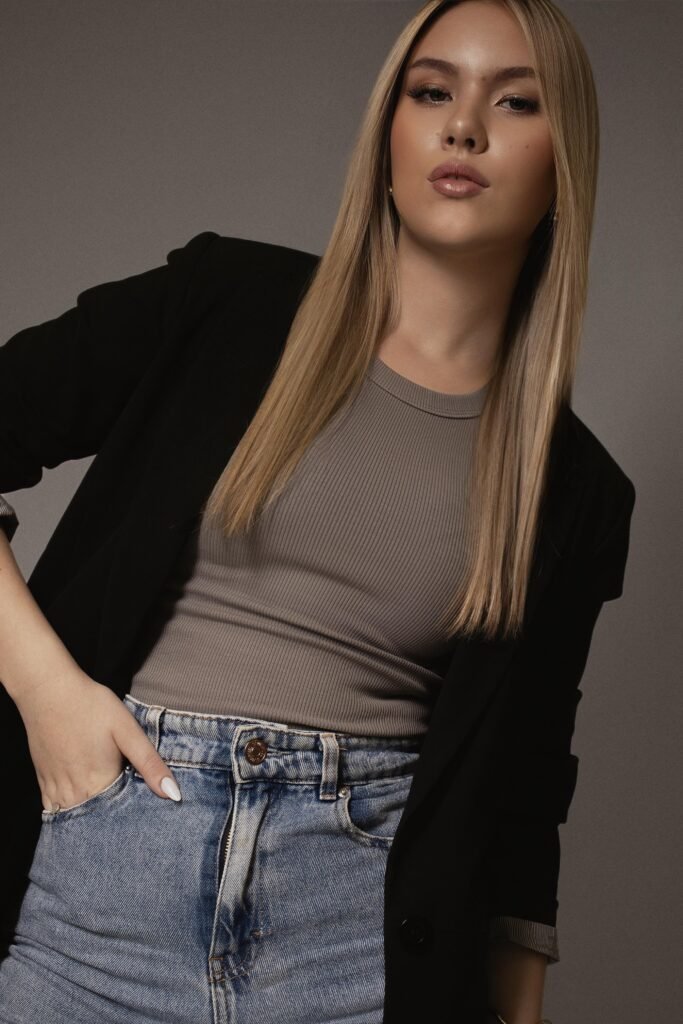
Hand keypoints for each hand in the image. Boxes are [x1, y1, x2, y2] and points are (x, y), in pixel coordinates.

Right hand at [13, 668, 180, 810]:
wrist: (47, 689)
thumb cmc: (91, 705)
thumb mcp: (128, 730)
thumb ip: (150, 764)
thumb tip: (174, 795)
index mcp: (100, 783)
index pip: (121, 819)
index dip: (134, 821)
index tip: (147, 821)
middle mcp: (75, 793)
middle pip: (97, 824)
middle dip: (112, 827)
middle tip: (129, 824)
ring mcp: (56, 789)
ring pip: (75, 820)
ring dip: (90, 823)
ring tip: (106, 821)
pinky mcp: (43, 781)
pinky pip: (55, 810)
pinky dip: (68, 815)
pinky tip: (80, 809)